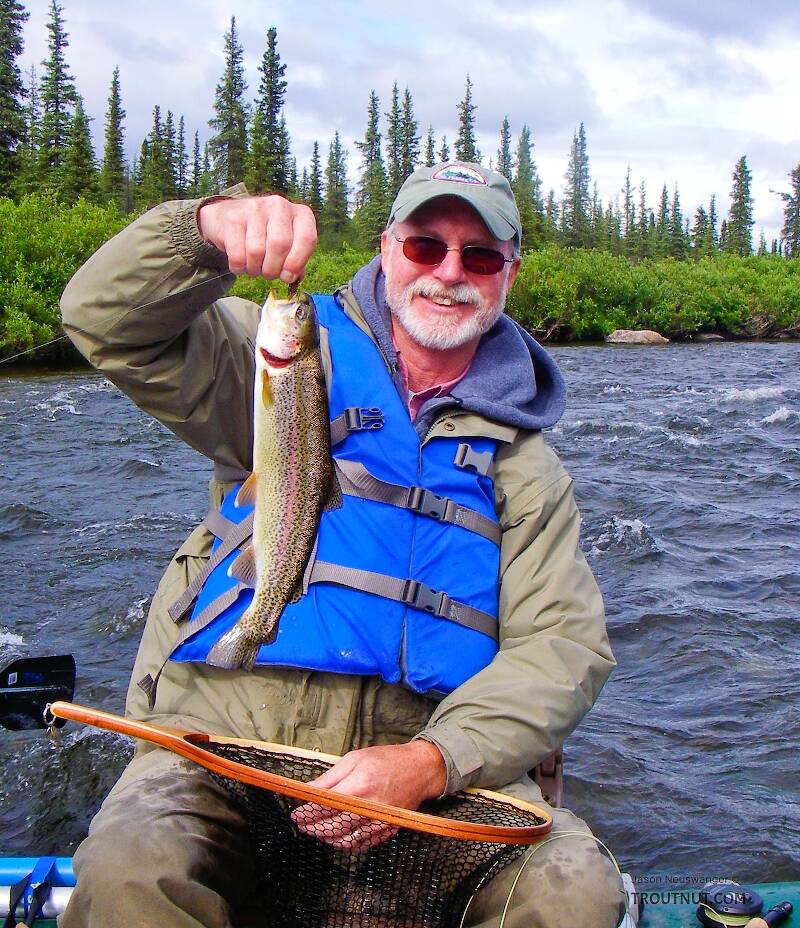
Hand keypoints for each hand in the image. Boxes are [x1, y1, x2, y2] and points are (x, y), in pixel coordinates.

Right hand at [197, 195, 316, 281]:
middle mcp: (279, 205)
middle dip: (273, 269)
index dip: (297, 263)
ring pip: (257, 251)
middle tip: (268, 273)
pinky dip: (239, 267)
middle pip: (280, 245)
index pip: (307, 238)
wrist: (229, 217)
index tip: (287, 277)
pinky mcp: (232, 218)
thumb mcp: (288, 245)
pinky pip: (238, 254)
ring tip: (254, 267)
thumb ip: (296, 262)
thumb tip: (292, 277)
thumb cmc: (266, 236)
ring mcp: (255, 208)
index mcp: (300, 214)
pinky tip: (241, 264)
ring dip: (255, 269)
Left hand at [290, 740, 446, 851]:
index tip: (296, 813)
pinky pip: (362, 844)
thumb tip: (308, 789)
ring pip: (346, 840)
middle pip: (333, 826)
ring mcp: (380, 822)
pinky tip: (337, 836)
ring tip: (316, 831)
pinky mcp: (388, 830)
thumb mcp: (355, 759)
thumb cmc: (386, 760)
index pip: (325, 806)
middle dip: (313, 828)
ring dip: (327, 838)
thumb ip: (330, 777)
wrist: (419, 769)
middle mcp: (370, 807)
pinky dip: (346, 843)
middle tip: (301, 824)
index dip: (307, 812)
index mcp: (359, 785)